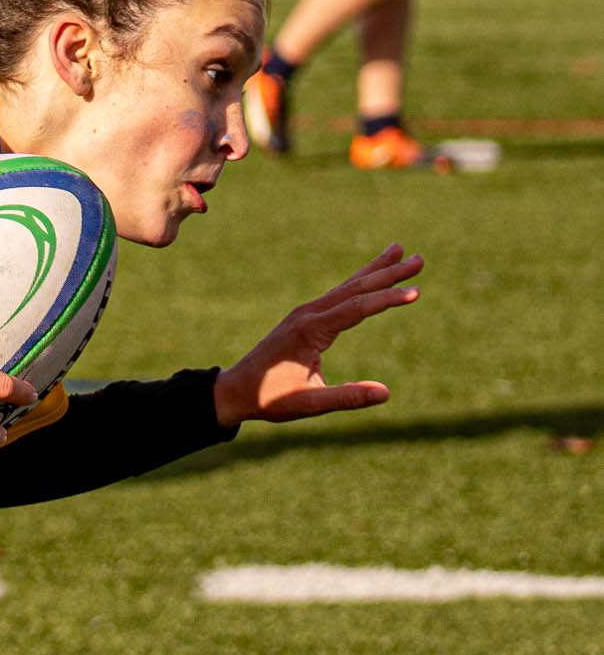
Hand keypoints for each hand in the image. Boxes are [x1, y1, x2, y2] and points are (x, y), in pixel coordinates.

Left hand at [215, 245, 417, 426]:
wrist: (234, 390)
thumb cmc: (269, 399)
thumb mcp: (308, 403)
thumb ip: (346, 398)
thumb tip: (385, 393)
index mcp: (310, 331)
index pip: (356, 309)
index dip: (386, 300)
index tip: (415, 293)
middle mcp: (308, 315)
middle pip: (355, 288)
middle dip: (388, 273)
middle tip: (419, 259)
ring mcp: (304, 313)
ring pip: (346, 287)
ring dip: (375, 270)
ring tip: (400, 250)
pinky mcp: (303, 317)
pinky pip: (337, 294)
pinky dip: (358, 283)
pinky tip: (370, 277)